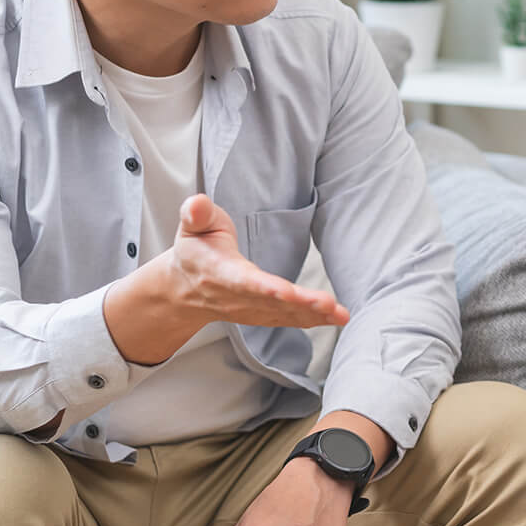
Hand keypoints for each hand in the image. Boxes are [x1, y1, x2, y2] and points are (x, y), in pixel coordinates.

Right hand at [168, 194, 346, 333]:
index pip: (244, 281)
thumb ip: (196, 214)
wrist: (186, 288)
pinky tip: (336, 319)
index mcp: (219, 273)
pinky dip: (314, 321)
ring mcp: (251, 310)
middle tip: (329, 304)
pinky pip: (290, 320)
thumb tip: (197, 204)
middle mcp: (237, 297)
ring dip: (314, 315)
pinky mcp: (264, 315)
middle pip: (272, 302)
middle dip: (301, 304)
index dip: (265, 288)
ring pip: (284, 314)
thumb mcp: (191, 226)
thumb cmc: (197, 249)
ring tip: (340, 314)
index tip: (286, 291)